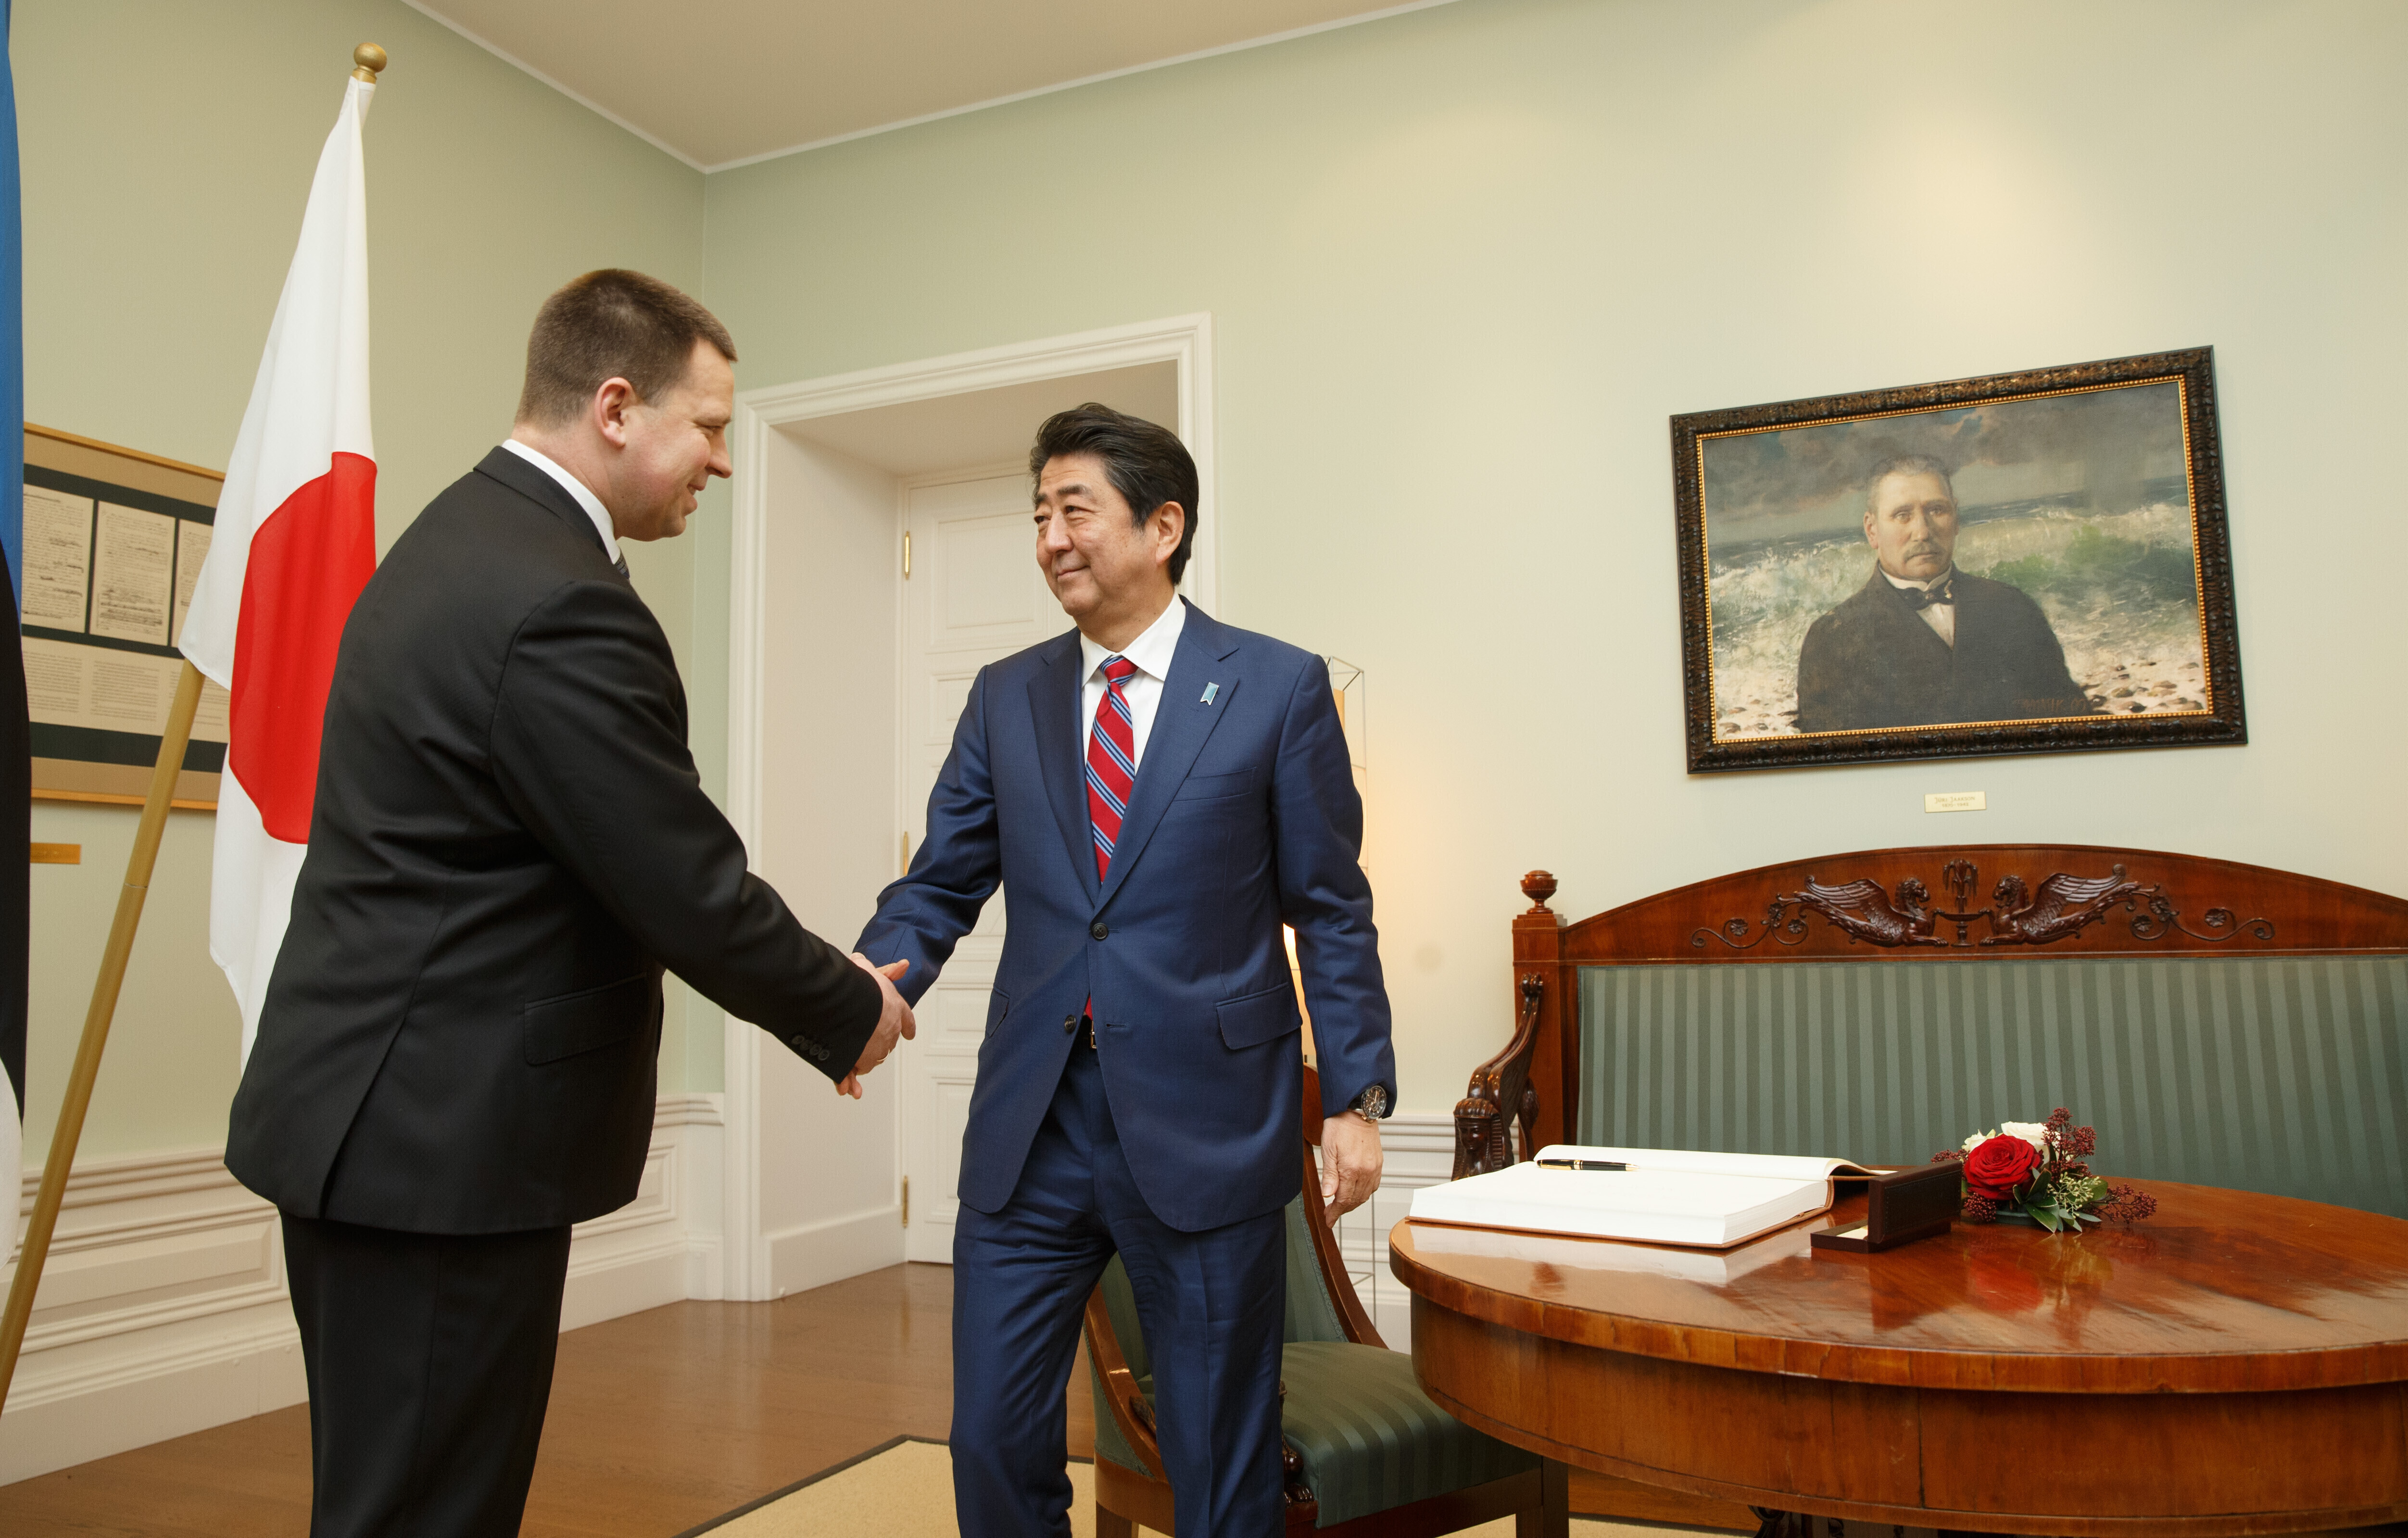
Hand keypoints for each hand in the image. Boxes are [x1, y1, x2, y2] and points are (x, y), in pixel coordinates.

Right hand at [838, 955, 912, 1097]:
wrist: (849, 1001)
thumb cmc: (858, 984)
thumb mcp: (870, 970)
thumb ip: (887, 971)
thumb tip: (904, 965)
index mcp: (895, 1009)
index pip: (905, 1018)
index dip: (906, 1025)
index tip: (909, 1034)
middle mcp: (888, 1031)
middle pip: (885, 1043)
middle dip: (875, 1047)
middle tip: (865, 1049)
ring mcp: (875, 1047)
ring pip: (869, 1061)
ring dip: (859, 1067)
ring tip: (851, 1077)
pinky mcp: (860, 1060)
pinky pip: (854, 1072)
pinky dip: (848, 1081)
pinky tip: (846, 1089)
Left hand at [1319, 1107, 1383, 1219]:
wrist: (1357, 1111)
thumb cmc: (1340, 1126)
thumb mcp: (1328, 1150)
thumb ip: (1329, 1175)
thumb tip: (1327, 1195)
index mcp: (1352, 1170)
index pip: (1344, 1200)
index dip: (1335, 1213)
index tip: (1328, 1220)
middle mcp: (1366, 1171)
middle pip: (1355, 1201)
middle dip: (1342, 1210)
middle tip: (1330, 1214)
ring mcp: (1374, 1168)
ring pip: (1365, 1195)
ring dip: (1353, 1204)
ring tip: (1340, 1205)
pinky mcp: (1378, 1163)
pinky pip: (1373, 1186)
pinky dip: (1364, 1194)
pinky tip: (1355, 1193)